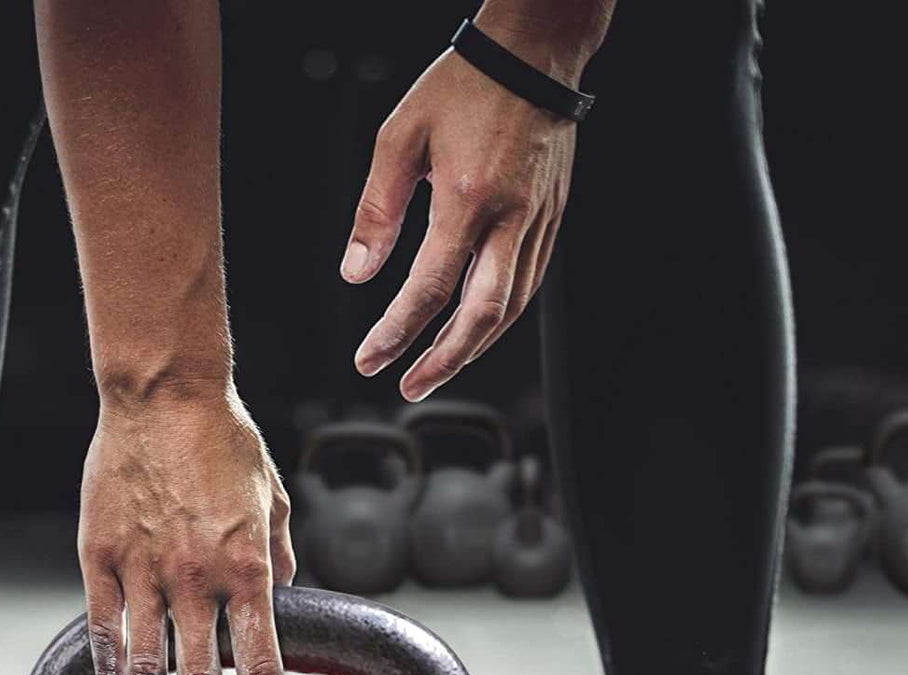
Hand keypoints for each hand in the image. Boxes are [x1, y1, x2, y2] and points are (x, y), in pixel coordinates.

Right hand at [78, 388, 296, 674]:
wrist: (163, 392)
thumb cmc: (226, 442)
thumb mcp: (272, 500)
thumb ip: (281, 558)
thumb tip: (284, 601)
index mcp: (250, 568)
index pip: (262, 669)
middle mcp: (197, 577)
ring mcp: (143, 568)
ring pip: (146, 667)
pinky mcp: (99, 556)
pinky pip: (105, 629)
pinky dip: (111, 671)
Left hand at [341, 24, 584, 400]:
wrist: (534, 52)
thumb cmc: (462, 87)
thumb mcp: (399, 137)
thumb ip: (375, 210)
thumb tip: (355, 274)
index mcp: (466, 197)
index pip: (429, 287)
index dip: (397, 332)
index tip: (369, 360)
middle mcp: (509, 217)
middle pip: (482, 315)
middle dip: (444, 361)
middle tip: (409, 388)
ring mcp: (537, 221)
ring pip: (510, 308)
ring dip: (471, 348)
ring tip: (434, 369)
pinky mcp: (551, 220)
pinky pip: (525, 284)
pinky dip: (496, 318)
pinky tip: (470, 331)